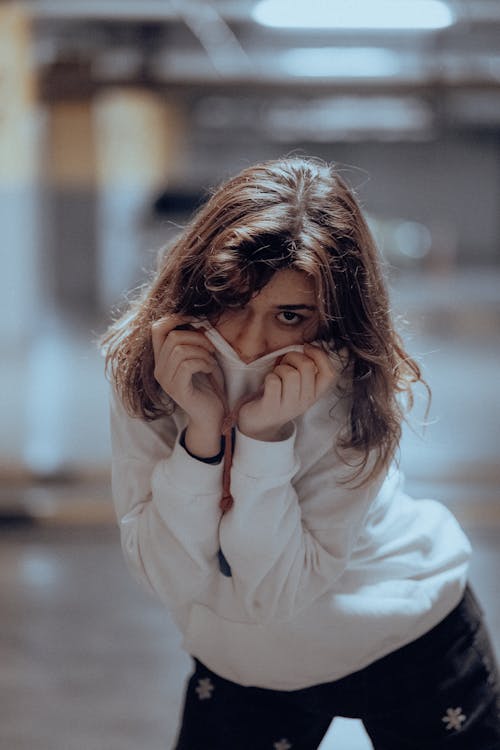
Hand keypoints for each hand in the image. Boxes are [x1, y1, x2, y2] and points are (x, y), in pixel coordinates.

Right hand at [151, 316, 225, 455]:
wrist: (212, 414)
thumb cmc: (208, 384)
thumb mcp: (199, 356)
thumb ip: (192, 340)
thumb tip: (196, 319)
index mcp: (161, 359)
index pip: (156, 329)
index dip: (175, 318)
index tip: (196, 320)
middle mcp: (159, 369)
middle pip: (172, 337)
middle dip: (197, 337)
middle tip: (211, 348)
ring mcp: (166, 380)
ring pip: (180, 350)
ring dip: (202, 351)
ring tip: (211, 360)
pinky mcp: (177, 389)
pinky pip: (188, 364)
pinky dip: (204, 362)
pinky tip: (210, 369)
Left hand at [237, 344, 340, 441]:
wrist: (259, 424)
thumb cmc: (278, 396)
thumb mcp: (298, 385)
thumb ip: (306, 369)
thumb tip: (308, 346)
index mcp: (315, 393)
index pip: (329, 373)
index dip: (320, 355)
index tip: (306, 348)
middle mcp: (305, 401)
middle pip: (307, 366)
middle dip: (293, 356)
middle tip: (284, 362)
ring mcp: (289, 406)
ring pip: (290, 373)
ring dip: (279, 368)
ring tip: (275, 375)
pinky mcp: (271, 407)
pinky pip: (273, 382)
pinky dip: (268, 377)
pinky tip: (267, 384)